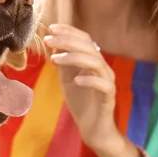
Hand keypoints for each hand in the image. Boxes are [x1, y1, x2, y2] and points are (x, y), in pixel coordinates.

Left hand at [44, 23, 139, 156]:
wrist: (93, 128)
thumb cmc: (80, 101)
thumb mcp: (66, 77)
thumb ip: (63, 61)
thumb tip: (54, 42)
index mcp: (93, 61)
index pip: (85, 39)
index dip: (70, 31)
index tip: (51, 28)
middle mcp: (103, 68)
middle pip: (89, 47)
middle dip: (67, 41)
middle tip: (48, 40)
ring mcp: (107, 82)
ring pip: (96, 62)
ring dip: (74, 57)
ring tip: (55, 59)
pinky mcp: (109, 98)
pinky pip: (104, 84)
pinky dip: (89, 79)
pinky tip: (76, 80)